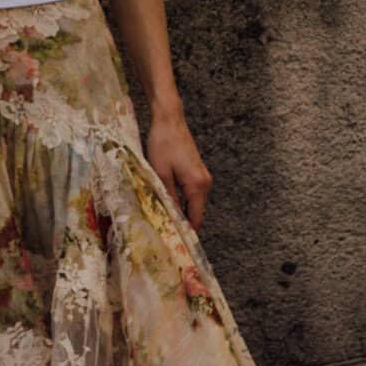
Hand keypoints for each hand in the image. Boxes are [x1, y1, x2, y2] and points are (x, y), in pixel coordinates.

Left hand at [145, 105, 212, 229]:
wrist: (169, 120)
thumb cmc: (162, 144)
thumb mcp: (160, 174)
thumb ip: (168, 198)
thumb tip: (171, 219)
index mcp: (197, 186)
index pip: (196, 218)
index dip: (187, 233)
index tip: (177, 245)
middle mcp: (205, 183)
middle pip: (196, 212)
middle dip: (182, 223)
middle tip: (165, 234)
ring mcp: (203, 177)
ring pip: (193, 202)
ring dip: (181, 211)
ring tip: (164, 221)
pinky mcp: (197, 171)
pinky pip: (191, 193)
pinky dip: (182, 200)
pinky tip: (168, 203)